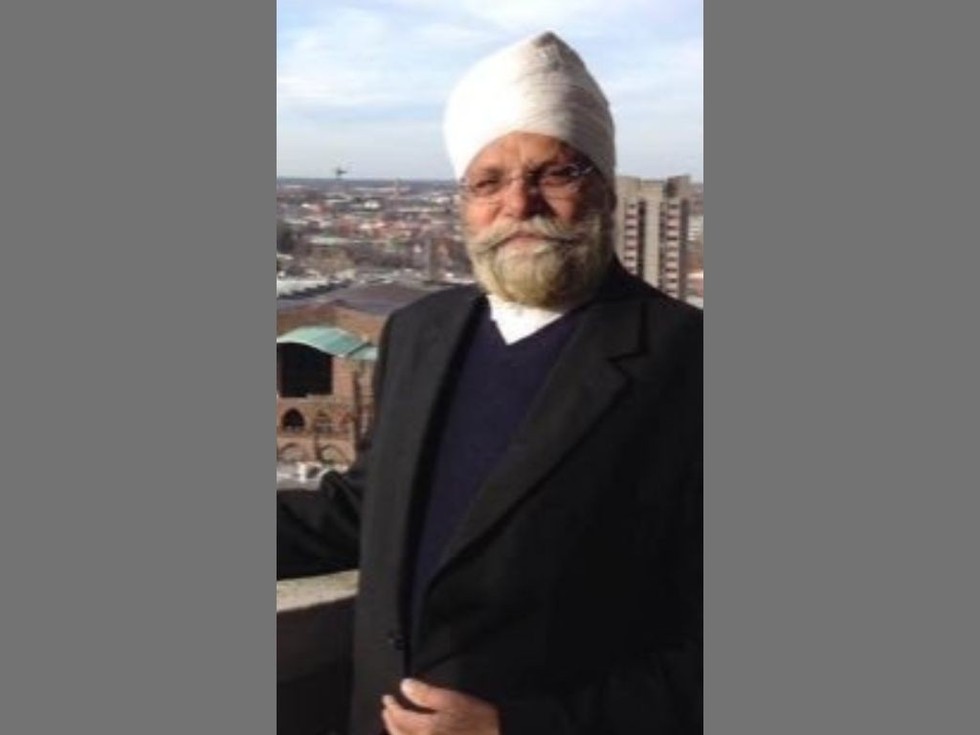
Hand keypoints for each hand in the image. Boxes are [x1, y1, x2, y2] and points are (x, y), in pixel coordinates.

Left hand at [381, 678, 500, 734]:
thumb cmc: (477, 719)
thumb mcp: (452, 700)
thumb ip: (426, 694)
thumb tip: (404, 686)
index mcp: (426, 730)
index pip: (400, 718)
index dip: (392, 707)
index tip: (387, 698)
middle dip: (390, 722)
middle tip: (386, 711)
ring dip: (396, 734)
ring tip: (394, 724)